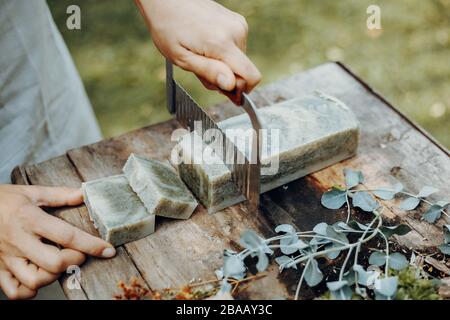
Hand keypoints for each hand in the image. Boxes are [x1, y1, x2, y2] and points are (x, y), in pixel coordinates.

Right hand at [0, 185, 115, 298]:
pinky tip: (40, 278)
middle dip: (74, 261)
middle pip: (53, 263)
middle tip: (79, 254)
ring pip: (34, 280)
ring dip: (54, 276)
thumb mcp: (31, 192)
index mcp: (30, 219)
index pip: (67, 235)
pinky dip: (30, 291)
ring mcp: (7, 258)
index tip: (109, 249)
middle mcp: (19, 241)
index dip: (92, 245)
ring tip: (59, 264)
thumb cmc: (3, 199)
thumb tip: (84, 194)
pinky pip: (14, 291)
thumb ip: (59, 195)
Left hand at [136, 0, 261, 93]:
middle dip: (226, 77)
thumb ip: (209, 72)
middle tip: (201, 70)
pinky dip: (224, 53)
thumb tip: (231, 86)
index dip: (241, 91)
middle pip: (244, 70)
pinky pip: (237, 47)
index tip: (222, 90)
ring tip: (201, 54)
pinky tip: (206, 45)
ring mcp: (238, 24)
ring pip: (240, 60)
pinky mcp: (237, 21)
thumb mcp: (182, 58)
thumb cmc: (168, 27)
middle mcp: (236, 32)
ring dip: (223, 64)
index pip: (251, 76)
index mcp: (222, 43)